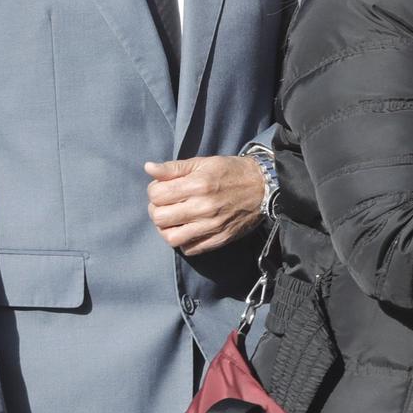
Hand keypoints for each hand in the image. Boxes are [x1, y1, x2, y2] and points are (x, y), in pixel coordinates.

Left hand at [145, 156, 267, 254]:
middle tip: (165, 205)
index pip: (156, 195)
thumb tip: (148, 168)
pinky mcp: (219, 239)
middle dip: (156, 210)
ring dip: (166, 229)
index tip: (163, 189)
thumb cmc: (231, 172)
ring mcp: (212, 226)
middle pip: (159, 218)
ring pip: (171, 238)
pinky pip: (189, 249)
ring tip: (173, 220)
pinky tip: (188, 230)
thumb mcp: (203, 163)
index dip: (154, 191)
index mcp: (198, 184)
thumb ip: (174, 168)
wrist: (263, 187)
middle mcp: (203, 207)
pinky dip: (183, 241)